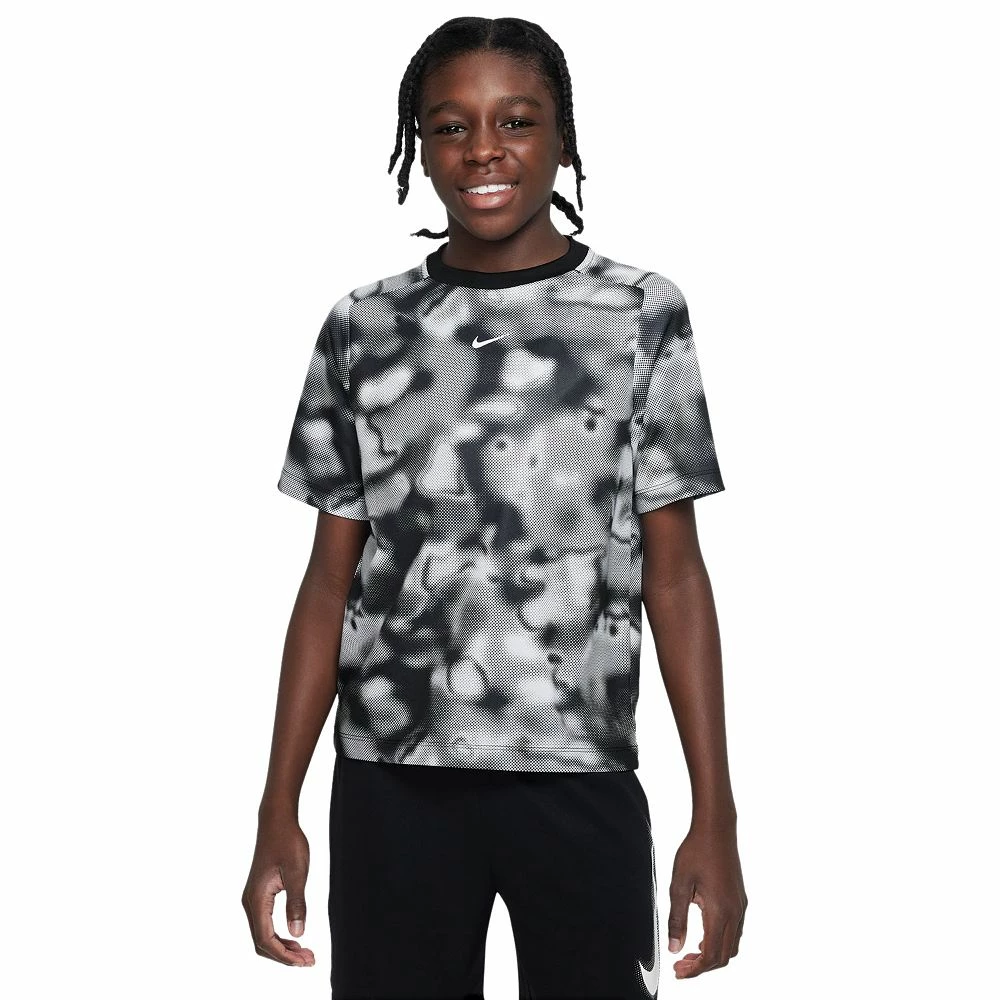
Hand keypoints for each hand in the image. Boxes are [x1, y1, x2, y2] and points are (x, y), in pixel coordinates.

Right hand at [241, 813, 315, 966]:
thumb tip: (298, 933)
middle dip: (284, 955)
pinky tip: (294, 937)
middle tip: (309, 960)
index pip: (265, 938)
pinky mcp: (258, 894)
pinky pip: (264, 923)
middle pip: (261, 942)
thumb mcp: (298, 872)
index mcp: (257, 898)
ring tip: (304, 953)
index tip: (304, 961)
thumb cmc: (287, 842)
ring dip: (281, 947)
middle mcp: (250, 902)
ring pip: (262, 934)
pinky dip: (278, 935)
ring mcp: (252, 899)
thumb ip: (297, 903)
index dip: (284, 955)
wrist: (276, 821)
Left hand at [667, 825, 746, 978]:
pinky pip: (735, 931)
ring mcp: (740, 906)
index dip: (695, 969)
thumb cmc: (696, 851)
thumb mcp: (680, 885)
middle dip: (702, 967)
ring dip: (713, 956)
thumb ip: (677, 919)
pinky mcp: (740, 899)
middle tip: (680, 967)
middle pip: (724, 956)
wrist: (716, 829)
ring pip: (732, 945)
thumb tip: (674, 948)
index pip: (711, 955)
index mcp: (720, 911)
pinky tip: (704, 936)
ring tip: (690, 955)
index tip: (678, 971)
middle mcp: (735, 912)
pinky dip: (721, 942)